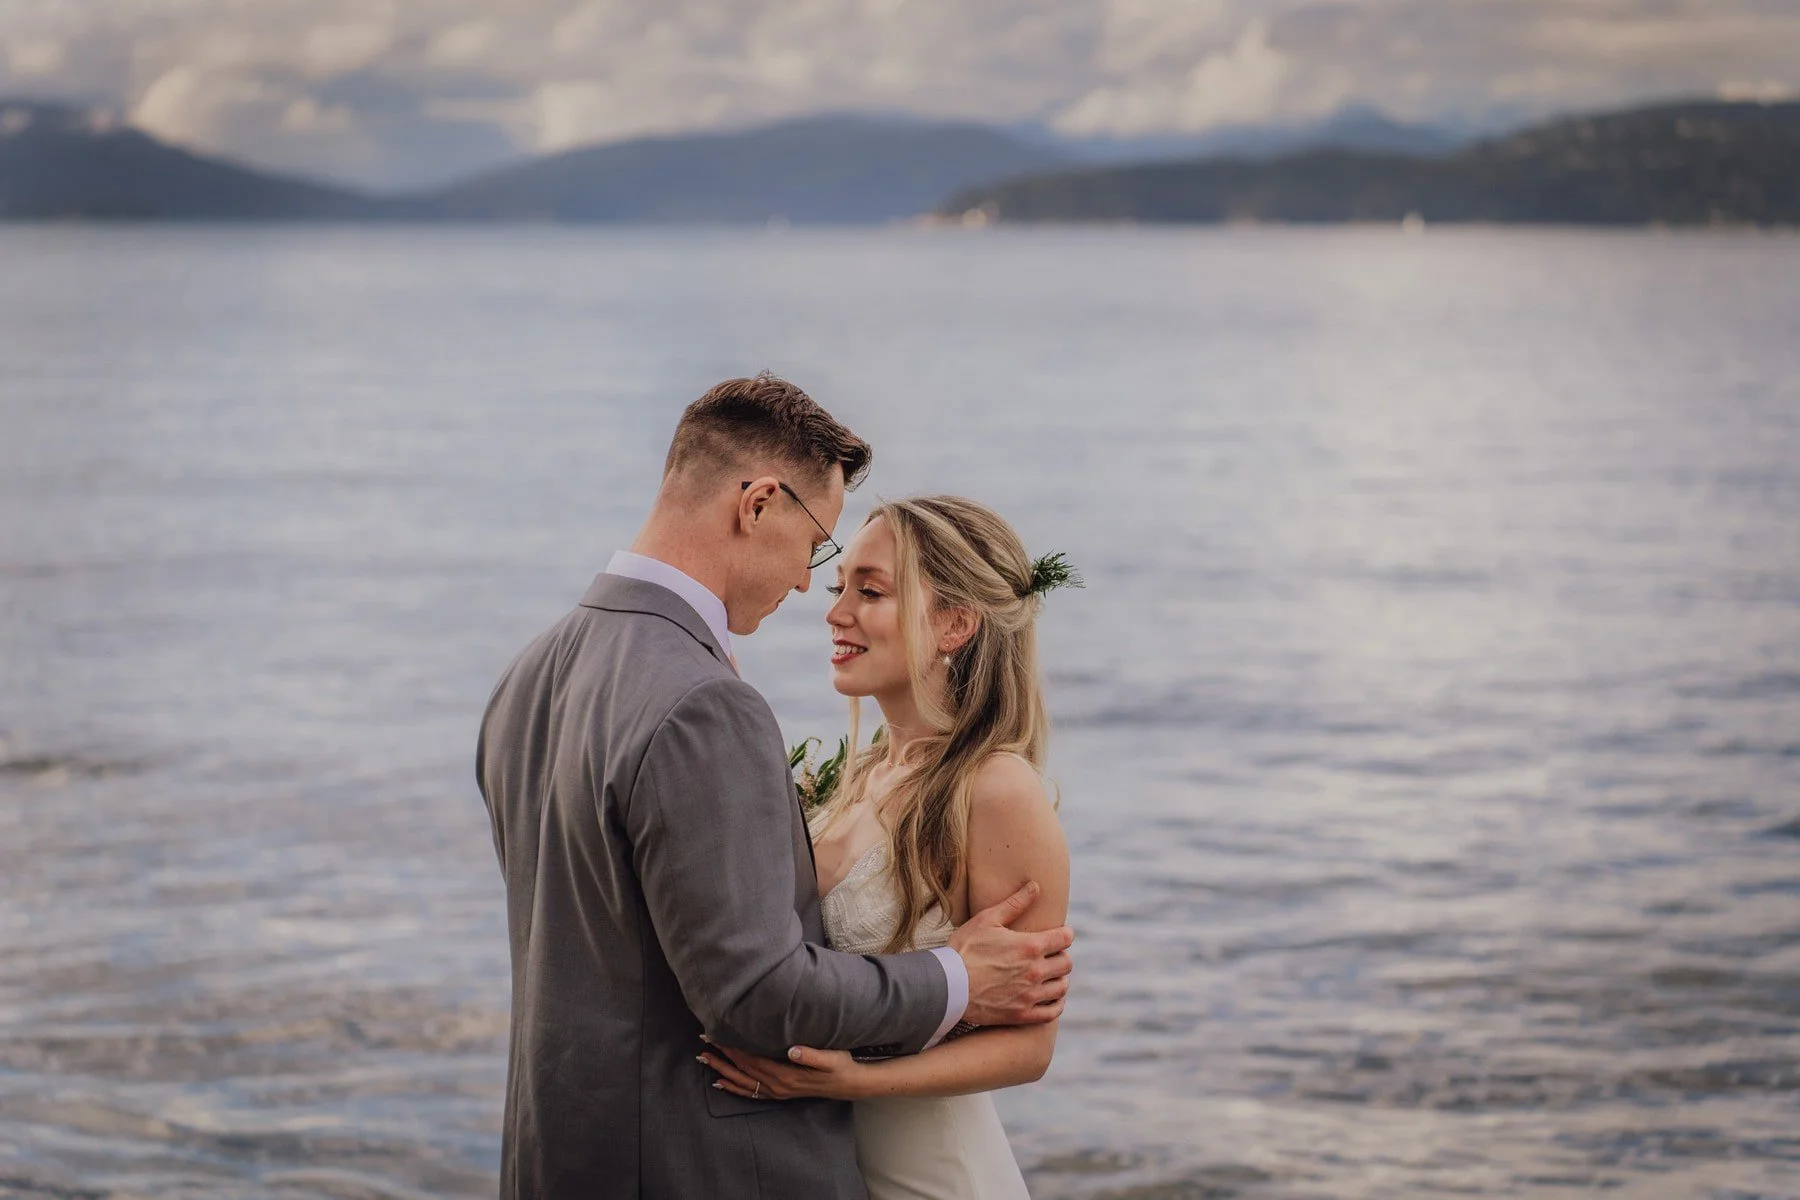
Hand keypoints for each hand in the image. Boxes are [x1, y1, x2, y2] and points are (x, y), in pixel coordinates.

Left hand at [701, 1040, 867, 1100]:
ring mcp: (778, 1092)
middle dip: (723, 1056)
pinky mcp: (779, 1094)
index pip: (754, 1059)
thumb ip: (811, 1054)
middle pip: (744, 1070)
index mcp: (787, 1075)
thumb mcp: (831, 1057)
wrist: (850, 1084)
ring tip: (705, 1059)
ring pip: (743, 1082)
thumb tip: (791, 1050)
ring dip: (723, 1070)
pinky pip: (751, 1092)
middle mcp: (778, 1086)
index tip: (719, 1035)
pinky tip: (721, 1082)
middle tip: (704, 1042)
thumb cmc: (841, 1066)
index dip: (735, 1048)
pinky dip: (734, 1087)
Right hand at [949, 881, 1073, 1026]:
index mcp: (1030, 946)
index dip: (1064, 934)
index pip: (1065, 938)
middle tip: (1050, 954)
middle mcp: (1035, 971)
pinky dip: (1055, 1005)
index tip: (1058, 934)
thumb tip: (1035, 886)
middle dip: (1061, 956)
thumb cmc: (964, 949)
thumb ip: (1015, 903)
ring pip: (1061, 987)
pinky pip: (1051, 1013)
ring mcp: (1029, 995)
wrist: (946, 986)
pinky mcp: (1021, 1015)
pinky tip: (1049, 998)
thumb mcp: (987, 920)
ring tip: (1048, 975)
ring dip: (1059, 979)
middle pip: (1066, 963)